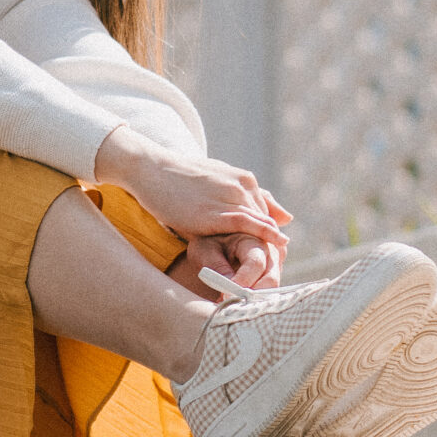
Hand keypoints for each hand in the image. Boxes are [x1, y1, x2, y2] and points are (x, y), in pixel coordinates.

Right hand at [93, 126, 292, 251]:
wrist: (151, 170)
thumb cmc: (179, 179)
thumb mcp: (216, 182)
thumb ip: (246, 196)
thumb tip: (286, 217)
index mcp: (243, 179)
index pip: (266, 210)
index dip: (269, 233)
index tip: (271, 253)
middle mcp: (241, 186)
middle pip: (266, 219)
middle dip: (271, 242)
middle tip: (275, 265)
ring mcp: (229, 197)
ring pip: (260, 223)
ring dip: (270, 245)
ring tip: (275, 266)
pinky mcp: (215, 211)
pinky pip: (246, 225)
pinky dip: (262, 237)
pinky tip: (275, 249)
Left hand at [167, 232, 282, 298]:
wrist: (214, 240)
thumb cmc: (208, 242)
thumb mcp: (206, 249)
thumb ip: (217, 267)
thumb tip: (229, 291)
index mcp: (254, 239)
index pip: (256, 263)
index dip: (243, 282)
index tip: (226, 295)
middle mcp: (270, 253)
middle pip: (271, 280)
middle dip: (251, 297)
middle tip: (230, 307)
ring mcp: (275, 267)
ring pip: (272, 291)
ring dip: (252, 302)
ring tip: (230, 308)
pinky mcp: (272, 279)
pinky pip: (268, 295)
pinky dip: (252, 303)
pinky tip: (235, 308)